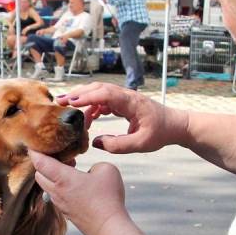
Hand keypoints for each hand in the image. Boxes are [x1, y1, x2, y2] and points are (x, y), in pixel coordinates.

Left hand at [29, 151, 127, 234]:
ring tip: (70, 169)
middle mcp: (56, 191)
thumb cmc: (108, 198)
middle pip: (39, 174)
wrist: (109, 228)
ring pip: (46, 186)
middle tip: (58, 155)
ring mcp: (60, 204)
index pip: (39, 162)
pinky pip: (56, 196)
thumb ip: (95, 164)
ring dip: (52, 176)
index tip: (33, 144)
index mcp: (62, 178)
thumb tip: (90, 172)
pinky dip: (59, 187)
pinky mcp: (66, 212)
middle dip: (44, 163)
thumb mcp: (106, 169)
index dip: (34, 151)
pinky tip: (75, 185)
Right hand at [56, 82, 186, 153]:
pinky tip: (87, 119)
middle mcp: (126, 95)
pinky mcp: (122, 102)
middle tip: (60, 102)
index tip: (72, 102)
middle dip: (78, 94)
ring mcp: (123, 97)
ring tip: (67, 109)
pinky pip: (102, 100)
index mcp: (131, 102)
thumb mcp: (141, 144)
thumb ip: (118, 145)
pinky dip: (91, 107)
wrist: (175, 125)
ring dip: (82, 98)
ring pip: (98, 92)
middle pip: (98, 88)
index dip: (88, 97)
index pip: (106, 94)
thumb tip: (96, 142)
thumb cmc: (160, 133)